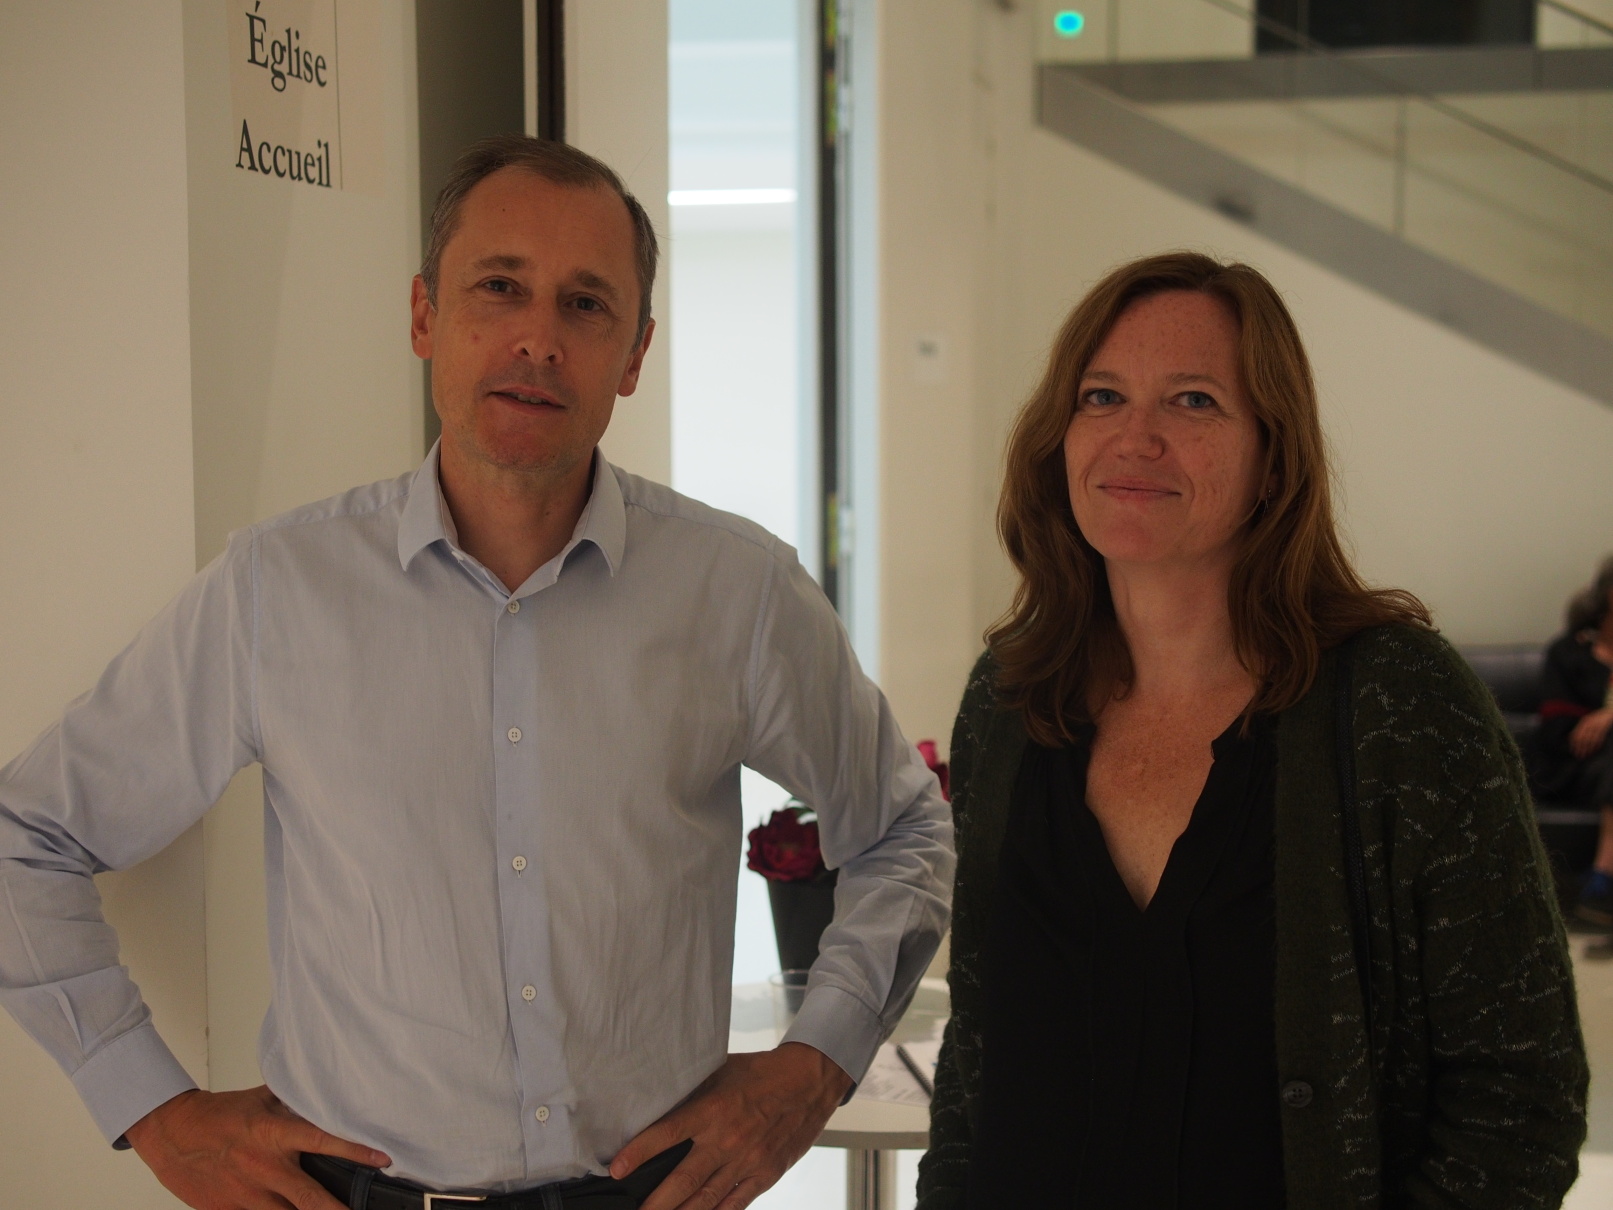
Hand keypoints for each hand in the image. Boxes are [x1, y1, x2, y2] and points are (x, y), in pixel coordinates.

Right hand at [124, 1085, 390, 1209]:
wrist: (171, 1133)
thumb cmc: (220, 1114)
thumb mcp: (263, 1100)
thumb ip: (296, 1102)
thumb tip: (329, 1091)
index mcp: (274, 1134)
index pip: (323, 1141)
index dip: (356, 1150)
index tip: (383, 1159)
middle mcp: (263, 1167)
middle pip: (310, 1199)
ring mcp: (244, 1195)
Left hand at [610, 1042, 852, 1209]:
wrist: (809, 1081)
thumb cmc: (761, 1074)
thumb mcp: (721, 1072)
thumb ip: (693, 1092)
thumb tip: (659, 1103)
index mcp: (713, 1109)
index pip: (667, 1134)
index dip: (639, 1153)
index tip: (617, 1169)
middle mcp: (727, 1139)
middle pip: (682, 1179)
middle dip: (654, 1202)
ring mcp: (747, 1161)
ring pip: (705, 1199)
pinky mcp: (765, 1174)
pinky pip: (734, 1203)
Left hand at [1570, 708, 1612, 758]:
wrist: (1609, 713)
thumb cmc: (1598, 719)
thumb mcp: (1589, 721)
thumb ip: (1582, 728)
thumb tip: (1572, 738)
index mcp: (1584, 722)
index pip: (1576, 734)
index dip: (1574, 743)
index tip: (1573, 750)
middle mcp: (1589, 723)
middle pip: (1583, 738)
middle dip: (1581, 748)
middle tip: (1579, 755)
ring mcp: (1597, 725)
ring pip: (1591, 739)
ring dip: (1588, 748)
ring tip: (1586, 755)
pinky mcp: (1604, 727)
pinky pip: (1599, 738)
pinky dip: (1597, 744)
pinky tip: (1595, 750)